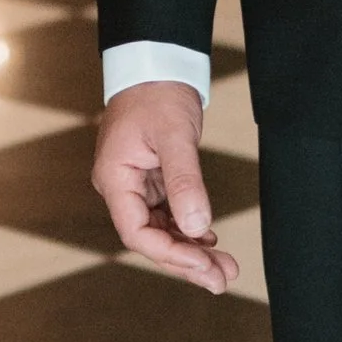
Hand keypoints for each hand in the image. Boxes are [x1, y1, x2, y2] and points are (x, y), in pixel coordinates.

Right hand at [91, 82, 238, 292]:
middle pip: (151, 237)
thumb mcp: (175, 136)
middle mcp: (121, 186)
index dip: (170, 254)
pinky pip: (169, 213)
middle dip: (186, 261)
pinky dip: (190, 229)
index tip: (203, 266)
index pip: (137, 232)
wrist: (157, 62)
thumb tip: (197, 228)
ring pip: (162, 229)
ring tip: (226, 267)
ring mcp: (136, 183)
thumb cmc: (159, 92)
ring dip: (192, 249)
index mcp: (115, 178)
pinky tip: (211, 241)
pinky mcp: (152, 178)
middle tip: (223, 279)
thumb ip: (185, 182)